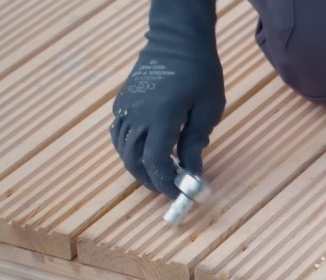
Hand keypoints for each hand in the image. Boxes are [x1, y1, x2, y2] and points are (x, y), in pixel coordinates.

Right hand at [111, 0, 224, 198]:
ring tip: (159, 172)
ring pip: (122, 149)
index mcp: (161, 118)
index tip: (177, 193)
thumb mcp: (207, 109)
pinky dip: (128, 149)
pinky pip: (118, 134)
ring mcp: (125, 108)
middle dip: (150, 180)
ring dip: (138, 167)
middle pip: (133, 161)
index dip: (164, 183)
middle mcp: (137, 115)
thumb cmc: (200, 72)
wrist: (177, 41)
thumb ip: (195, 142)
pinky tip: (144, 151)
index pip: (154, 162)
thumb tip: (192, 173)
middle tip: (168, 187)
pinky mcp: (122, 102)